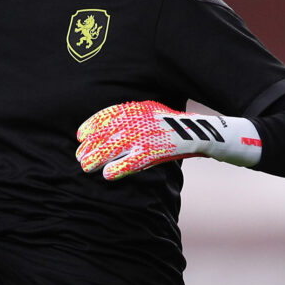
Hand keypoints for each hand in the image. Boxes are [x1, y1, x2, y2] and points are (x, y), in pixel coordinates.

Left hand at [76, 101, 253, 179]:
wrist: (204, 132)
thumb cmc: (174, 124)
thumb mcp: (152, 113)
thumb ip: (133, 117)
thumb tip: (109, 128)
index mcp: (138, 108)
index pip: (107, 115)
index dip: (90, 126)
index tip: (79, 135)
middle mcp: (139, 120)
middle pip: (105, 133)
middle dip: (90, 145)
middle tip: (79, 156)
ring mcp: (146, 136)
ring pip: (113, 147)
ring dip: (97, 158)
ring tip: (85, 167)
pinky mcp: (155, 151)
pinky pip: (132, 161)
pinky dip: (118, 168)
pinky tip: (108, 175)